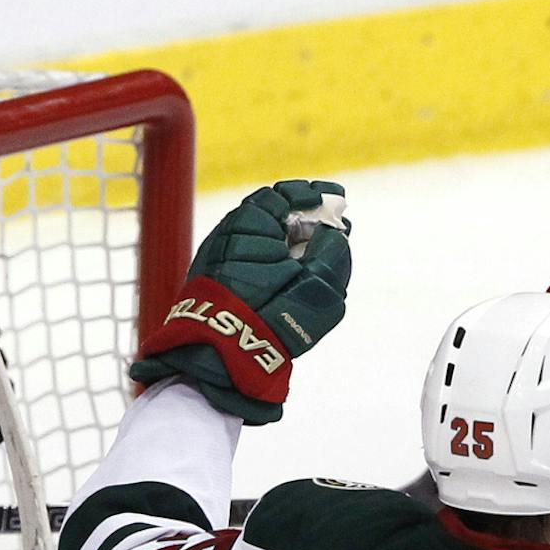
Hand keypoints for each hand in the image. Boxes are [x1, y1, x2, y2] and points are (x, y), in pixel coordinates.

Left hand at [130, 180, 352, 424]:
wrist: (221, 354)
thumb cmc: (273, 316)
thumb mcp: (318, 284)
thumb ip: (333, 252)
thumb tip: (335, 234)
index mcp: (251, 222)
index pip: (284, 195)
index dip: (314, 195)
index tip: (337, 199)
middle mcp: (228, 232)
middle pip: (271, 215)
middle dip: (304, 220)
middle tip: (331, 228)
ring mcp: (216, 257)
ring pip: (259, 239)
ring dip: (286, 242)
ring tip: (312, 256)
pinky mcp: (212, 281)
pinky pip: (246, 259)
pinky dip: (270, 260)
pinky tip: (286, 277)